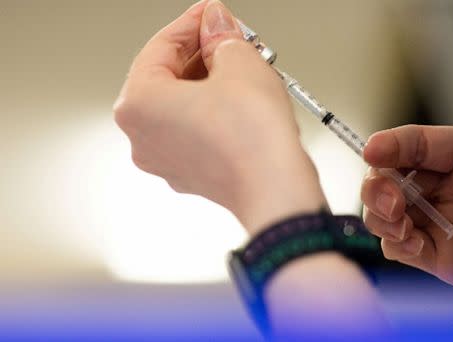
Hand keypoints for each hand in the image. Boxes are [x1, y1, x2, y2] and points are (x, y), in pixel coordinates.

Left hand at [114, 1, 324, 234]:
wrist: (275, 188)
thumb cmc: (251, 138)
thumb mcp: (239, 62)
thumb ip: (221, 35)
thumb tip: (216, 25)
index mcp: (137, 104)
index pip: (160, 46)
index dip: (192, 23)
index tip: (212, 14)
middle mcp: (142, 136)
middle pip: (167, 78)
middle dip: (201, 54)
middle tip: (230, 37)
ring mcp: (165, 159)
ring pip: (182, 106)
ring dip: (209, 82)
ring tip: (242, 68)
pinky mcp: (190, 173)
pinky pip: (194, 130)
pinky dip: (213, 111)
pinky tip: (240, 100)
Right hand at [361, 125, 452, 293]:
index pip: (415, 142)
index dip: (389, 144)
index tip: (372, 152)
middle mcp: (441, 184)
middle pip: (386, 175)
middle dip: (377, 186)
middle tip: (393, 203)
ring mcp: (432, 219)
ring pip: (381, 211)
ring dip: (381, 218)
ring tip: (403, 227)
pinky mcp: (430, 253)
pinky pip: (394, 246)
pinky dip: (396, 246)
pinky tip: (417, 247)